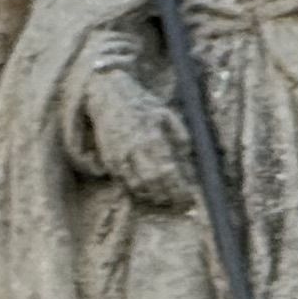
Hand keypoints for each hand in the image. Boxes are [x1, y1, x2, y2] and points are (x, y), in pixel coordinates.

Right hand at [82, 73, 196, 209]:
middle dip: (167, 195)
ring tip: (164, 197)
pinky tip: (147, 190)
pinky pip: (124, 182)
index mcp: (152, 136)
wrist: (108, 96)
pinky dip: (137, 190)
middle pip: (153, 182)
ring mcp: (120, 155)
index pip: (168, 171)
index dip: (179, 188)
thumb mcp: (165, 112)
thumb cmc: (141, 104)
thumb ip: (180, 133)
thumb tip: (188, 156)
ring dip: (152, 195)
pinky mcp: (110, 160)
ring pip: (137, 186)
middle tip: (178, 201)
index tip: (189, 197)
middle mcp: (135, 148)